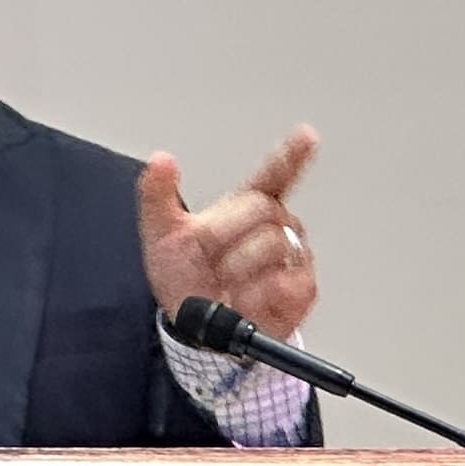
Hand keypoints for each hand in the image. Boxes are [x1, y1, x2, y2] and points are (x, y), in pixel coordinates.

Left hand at [138, 127, 320, 342]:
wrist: (198, 329)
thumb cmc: (187, 276)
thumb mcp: (162, 234)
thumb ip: (157, 195)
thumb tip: (160, 160)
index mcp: (247, 205)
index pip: (275, 175)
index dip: (291, 155)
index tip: (307, 136)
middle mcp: (277, 225)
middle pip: (263, 210)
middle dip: (227, 238)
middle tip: (211, 261)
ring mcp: (293, 256)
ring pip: (272, 245)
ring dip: (237, 270)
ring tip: (225, 284)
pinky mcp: (302, 288)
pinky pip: (281, 283)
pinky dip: (253, 296)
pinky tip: (242, 302)